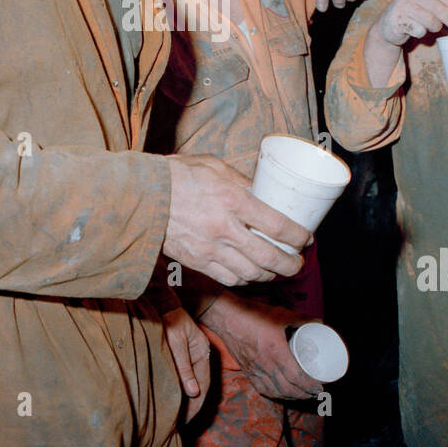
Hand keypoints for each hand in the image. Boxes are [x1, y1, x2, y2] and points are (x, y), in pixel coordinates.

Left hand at [161, 305, 211, 416]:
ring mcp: (190, 354)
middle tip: (182, 423)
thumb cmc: (166, 319)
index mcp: (202, 351)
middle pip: (199, 385)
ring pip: (190, 381)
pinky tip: (173, 398)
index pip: (204, 383)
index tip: (188, 419)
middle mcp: (199, 354)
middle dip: (192, 405)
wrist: (156, 301)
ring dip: (186, 398)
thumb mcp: (175, 343)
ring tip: (177, 416)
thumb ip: (184, 367)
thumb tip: (193, 392)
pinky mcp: (179, 354)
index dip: (197, 403)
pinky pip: (182, 375)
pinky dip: (179, 388)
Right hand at [164, 154, 309, 286]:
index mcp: (233, 200)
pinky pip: (229, 278)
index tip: (306, 239)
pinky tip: (251, 274)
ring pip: (251, 273)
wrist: (140, 196)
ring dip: (270, 275)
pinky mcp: (197, 261)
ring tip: (278, 270)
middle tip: (299, 263)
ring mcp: (210, 248)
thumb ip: (241, 181)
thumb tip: (263, 191)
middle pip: (270, 257)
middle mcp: (225, 228)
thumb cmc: (176, 175)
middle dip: (291, 264)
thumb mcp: (215, 166)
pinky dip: (245, 279)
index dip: (299, 237)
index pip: (278, 226)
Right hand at [201, 294, 322, 399]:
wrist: (226, 317)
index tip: (319, 387)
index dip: (310, 386)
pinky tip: (280, 394)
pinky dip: (274, 395)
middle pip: (288, 389)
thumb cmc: (253, 314)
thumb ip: (301, 318)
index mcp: (276, 351)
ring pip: (275, 392)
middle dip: (303, 394)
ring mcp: (255, 370)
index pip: (296, 377)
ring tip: (300, 395)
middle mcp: (266, 365)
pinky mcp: (247, 370)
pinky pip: (261, 389)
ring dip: (290, 397)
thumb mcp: (280, 313)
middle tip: (314, 393)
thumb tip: (319, 322)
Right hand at [375, 0, 447, 47]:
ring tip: (430, 27)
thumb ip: (446, 7)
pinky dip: (421, 33)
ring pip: (431, 21)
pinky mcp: (397, 19)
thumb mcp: (429, 5)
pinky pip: (419, 30)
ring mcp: (402, 5)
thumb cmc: (414, 14)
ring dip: (435, 28)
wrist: (387, 25)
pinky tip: (415, 30)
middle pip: (440, 9)